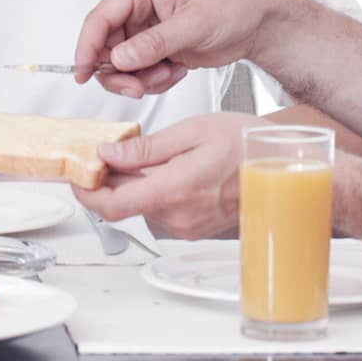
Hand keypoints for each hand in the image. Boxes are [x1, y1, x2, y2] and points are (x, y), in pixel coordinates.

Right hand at [73, 0, 288, 97]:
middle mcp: (136, 7)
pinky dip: (154, 80)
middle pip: (104, 47)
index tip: (83, 74)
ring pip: (120, 64)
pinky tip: (177, 71)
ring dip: (141, 78)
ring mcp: (144, 29)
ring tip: (170, 74)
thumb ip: (154, 43)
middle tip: (139, 87)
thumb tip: (119, 58)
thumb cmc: (232, 6)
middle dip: (120, 72)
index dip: (87, 48)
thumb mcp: (194, 25)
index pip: (99, 18)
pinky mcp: (154, 48)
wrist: (256, 22)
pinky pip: (138, 72)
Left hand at [73, 113, 265, 239]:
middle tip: (110, 152)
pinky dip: (154, 190)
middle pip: (124, 204)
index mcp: (174, 190)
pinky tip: (169, 169)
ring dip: (134, 183)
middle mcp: (178, 216)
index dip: (85, 192)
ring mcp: (187, 226)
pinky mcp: (194, 228)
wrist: (284, 170)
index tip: (77, 174)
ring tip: (150, 155)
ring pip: (142, 206)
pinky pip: (161, 210)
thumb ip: (146, 148)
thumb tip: (108, 154)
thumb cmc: (247, 145)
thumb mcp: (193, 131)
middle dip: (110, 180)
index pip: (110, 205)